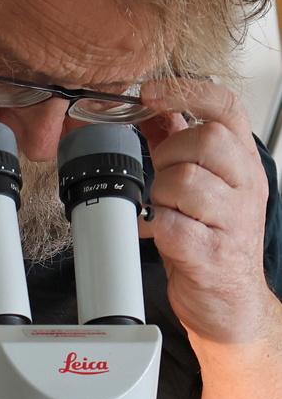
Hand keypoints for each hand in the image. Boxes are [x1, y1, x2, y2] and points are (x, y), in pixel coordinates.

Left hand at [138, 79, 272, 344]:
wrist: (231, 306)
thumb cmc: (214, 246)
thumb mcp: (203, 191)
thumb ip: (182, 150)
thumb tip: (154, 113)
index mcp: (243, 167)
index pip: (227, 109)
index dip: (187, 92)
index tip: (152, 93)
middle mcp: (245, 188)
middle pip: (205, 141)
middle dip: (169, 155)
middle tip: (160, 179)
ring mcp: (232, 222)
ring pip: (184, 181)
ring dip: (159, 194)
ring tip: (161, 210)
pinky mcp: (210, 254)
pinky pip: (171, 224)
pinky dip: (152, 226)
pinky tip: (154, 232)